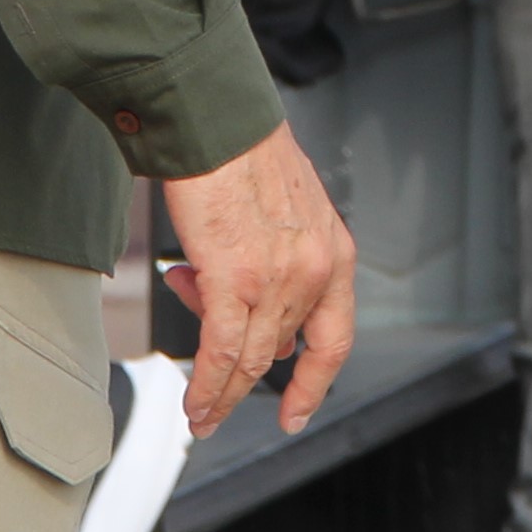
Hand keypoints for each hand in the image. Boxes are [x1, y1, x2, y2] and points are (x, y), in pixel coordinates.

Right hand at [155, 122, 357, 437]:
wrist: (216, 119)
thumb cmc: (240, 153)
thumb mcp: (285, 214)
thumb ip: (279, 265)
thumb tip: (248, 318)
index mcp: (333, 251)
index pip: (334, 337)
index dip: (315, 382)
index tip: (298, 410)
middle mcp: (316, 268)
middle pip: (279, 349)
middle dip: (239, 372)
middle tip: (213, 393)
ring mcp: (279, 278)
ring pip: (251, 361)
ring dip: (221, 395)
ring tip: (200, 412)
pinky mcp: (236, 279)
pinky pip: (223, 353)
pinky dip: (209, 388)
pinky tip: (196, 405)